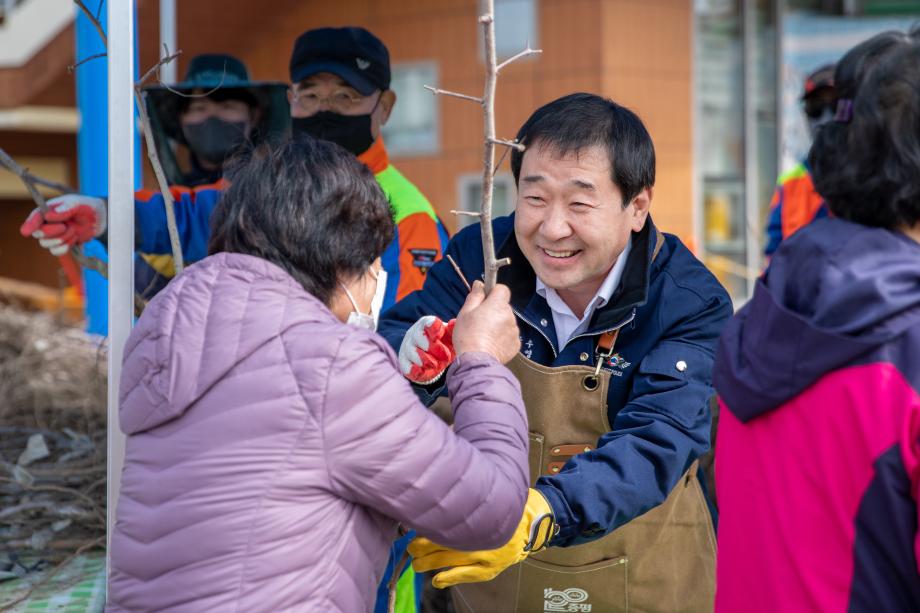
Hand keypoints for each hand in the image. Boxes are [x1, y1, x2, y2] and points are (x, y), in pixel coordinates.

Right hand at [20, 194, 106, 255]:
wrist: (99, 219)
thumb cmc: (85, 206)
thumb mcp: (78, 203)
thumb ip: (66, 208)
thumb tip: (49, 216)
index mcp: (47, 210)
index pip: (34, 218)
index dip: (29, 225)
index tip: (26, 232)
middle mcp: (46, 223)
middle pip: (38, 234)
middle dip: (52, 232)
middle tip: (65, 227)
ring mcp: (52, 235)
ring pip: (46, 244)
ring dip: (62, 239)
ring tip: (73, 231)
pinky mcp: (60, 244)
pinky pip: (56, 251)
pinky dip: (66, 247)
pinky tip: (74, 239)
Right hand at [398, 316, 455, 384]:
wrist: (436, 362)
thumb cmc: (445, 345)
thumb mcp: (451, 337)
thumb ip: (453, 330)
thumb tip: (454, 323)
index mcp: (427, 325)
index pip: (428, 323)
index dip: (434, 328)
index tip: (439, 336)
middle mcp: (414, 334)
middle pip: (418, 337)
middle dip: (432, 347)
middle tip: (445, 356)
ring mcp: (407, 347)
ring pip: (411, 352)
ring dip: (425, 360)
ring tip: (435, 365)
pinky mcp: (404, 362)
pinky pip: (405, 365)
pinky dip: (414, 369)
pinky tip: (423, 371)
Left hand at [409, 488, 554, 587]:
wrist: (532, 525)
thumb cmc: (504, 509)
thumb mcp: (486, 497)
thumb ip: (463, 501)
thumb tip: (436, 503)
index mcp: (477, 517)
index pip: (444, 523)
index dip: (426, 527)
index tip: (414, 527)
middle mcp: (479, 536)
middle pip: (442, 542)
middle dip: (421, 547)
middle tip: (411, 547)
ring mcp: (485, 555)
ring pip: (449, 560)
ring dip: (429, 563)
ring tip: (416, 564)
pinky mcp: (490, 570)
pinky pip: (466, 576)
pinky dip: (448, 578)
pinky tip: (437, 580)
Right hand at [452, 281, 519, 363]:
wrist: (477, 361)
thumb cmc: (468, 336)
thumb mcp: (465, 312)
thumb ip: (475, 296)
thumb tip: (479, 284)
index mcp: (498, 305)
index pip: (502, 289)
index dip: (493, 292)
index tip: (484, 298)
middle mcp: (510, 315)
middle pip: (503, 306)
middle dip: (493, 310)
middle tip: (479, 320)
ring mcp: (514, 330)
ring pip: (506, 321)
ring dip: (498, 324)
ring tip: (484, 334)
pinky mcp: (516, 344)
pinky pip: (509, 335)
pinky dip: (502, 338)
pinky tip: (491, 343)